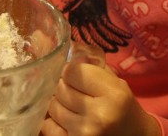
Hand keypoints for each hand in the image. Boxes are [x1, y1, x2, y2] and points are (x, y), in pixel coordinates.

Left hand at [41, 62, 160, 135]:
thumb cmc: (120, 105)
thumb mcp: (113, 80)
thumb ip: (88, 63)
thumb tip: (47, 40)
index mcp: (113, 93)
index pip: (71, 70)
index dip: (70, 71)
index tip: (75, 75)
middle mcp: (99, 114)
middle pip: (60, 88)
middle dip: (63, 86)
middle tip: (74, 91)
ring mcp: (85, 132)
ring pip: (52, 106)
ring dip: (57, 103)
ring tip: (73, 106)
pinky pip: (47, 126)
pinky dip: (53, 121)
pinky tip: (67, 120)